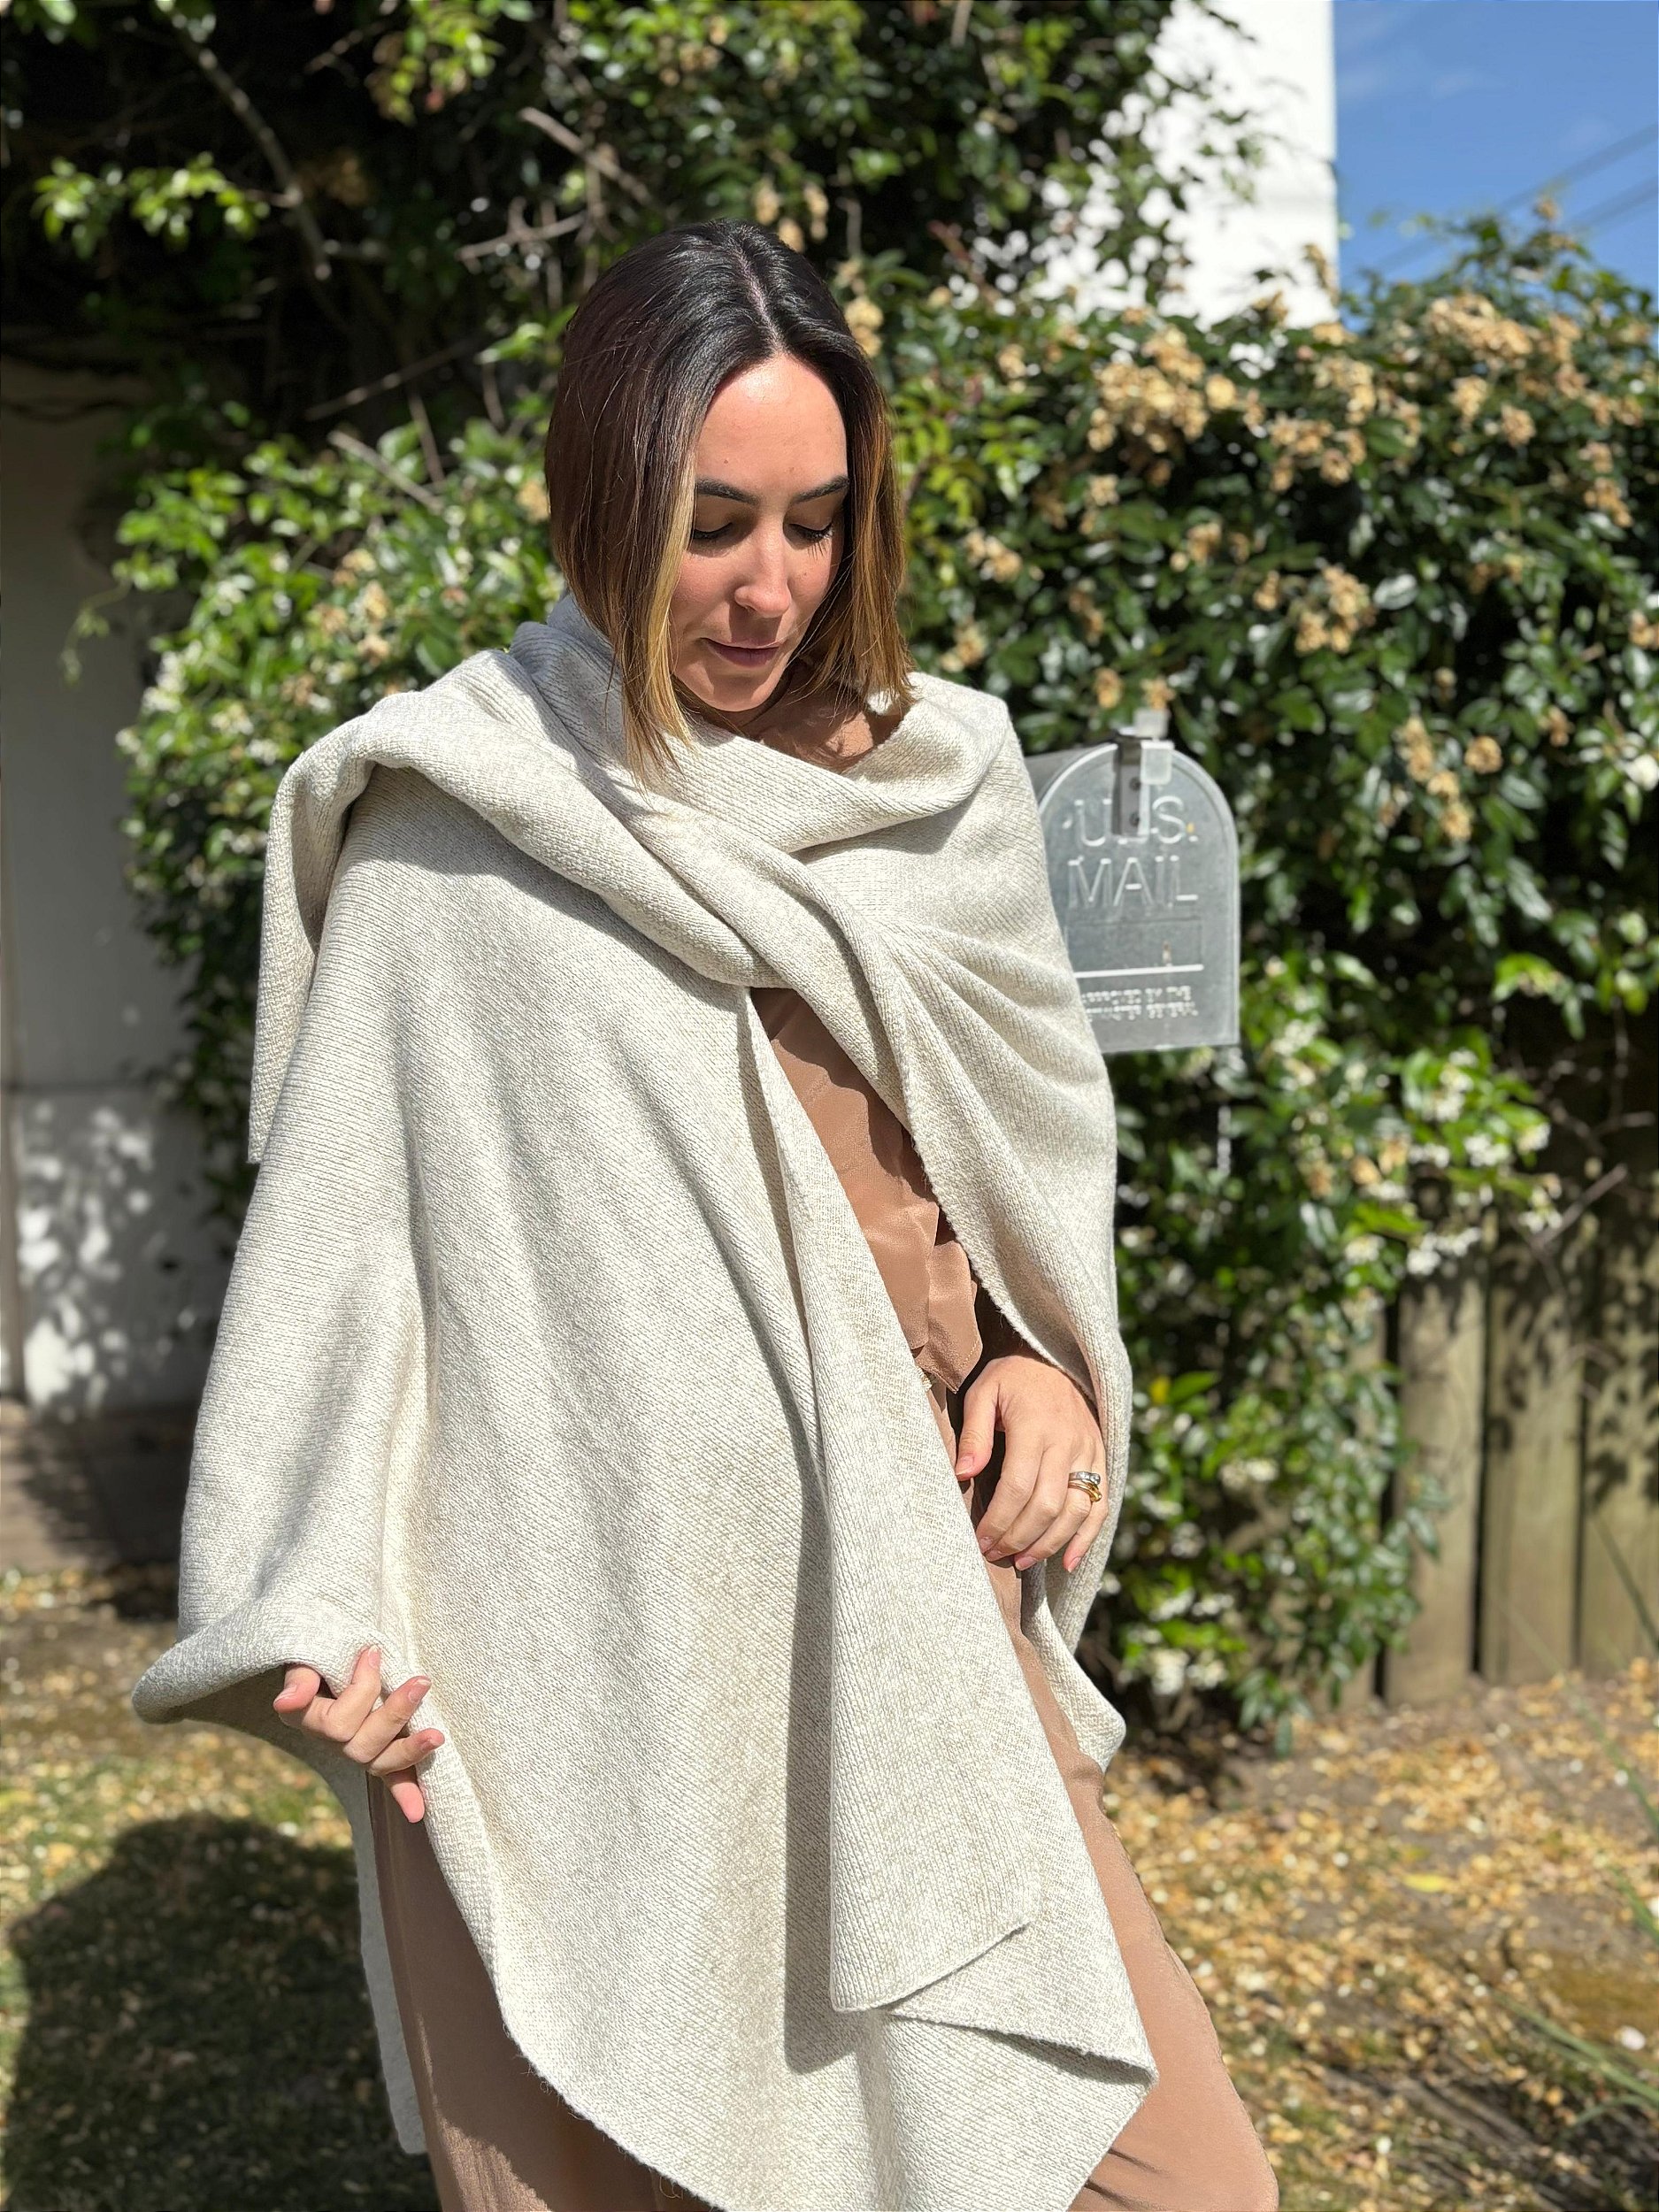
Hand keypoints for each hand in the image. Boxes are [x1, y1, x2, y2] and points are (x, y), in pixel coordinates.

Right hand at [272, 1645, 442, 1823]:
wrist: (330, 1645)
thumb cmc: (317, 1648)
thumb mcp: (304, 1657)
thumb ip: (299, 1679)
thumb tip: (286, 1702)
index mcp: (307, 1718)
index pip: (337, 1723)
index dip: (362, 1690)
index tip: (373, 1652)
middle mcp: (330, 1741)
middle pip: (363, 1746)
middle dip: (396, 1715)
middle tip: (421, 1681)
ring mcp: (353, 1748)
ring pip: (381, 1763)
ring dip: (411, 1752)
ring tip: (437, 1735)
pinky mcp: (375, 1749)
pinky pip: (389, 1776)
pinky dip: (405, 1791)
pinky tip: (418, 1812)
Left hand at [954, 1354, 1107, 1573]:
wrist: (1053, 1358)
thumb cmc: (1011, 1378)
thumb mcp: (983, 1392)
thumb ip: (974, 1433)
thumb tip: (962, 1474)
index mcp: (1035, 1426)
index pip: (1018, 1486)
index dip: (999, 1520)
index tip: (980, 1540)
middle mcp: (1067, 1442)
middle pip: (1046, 1505)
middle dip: (1019, 1537)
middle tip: (995, 1554)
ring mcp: (1088, 1452)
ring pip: (1076, 1511)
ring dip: (1049, 1543)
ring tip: (1022, 1562)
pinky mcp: (1100, 1459)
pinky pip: (1100, 1505)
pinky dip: (1087, 1538)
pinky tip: (1067, 1562)